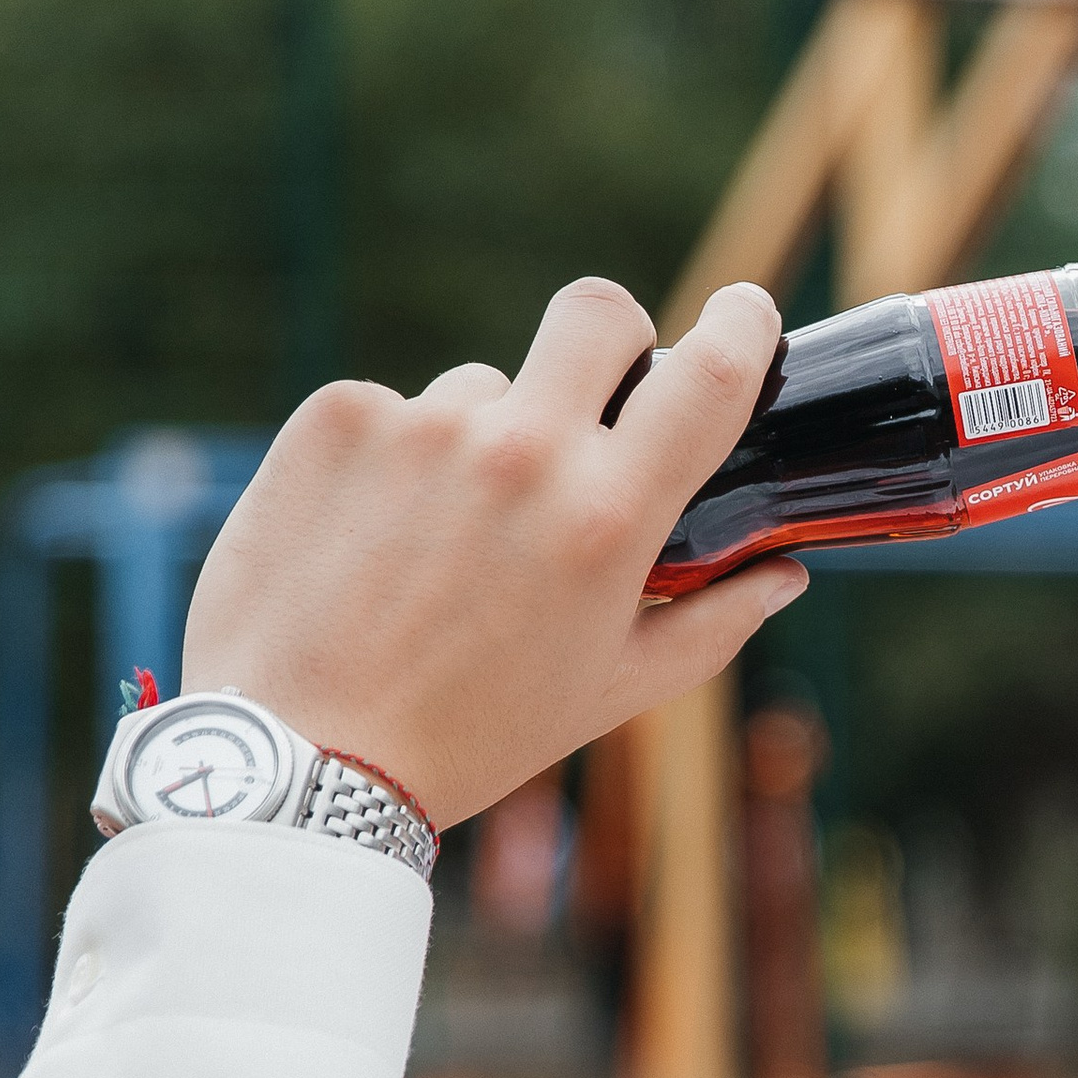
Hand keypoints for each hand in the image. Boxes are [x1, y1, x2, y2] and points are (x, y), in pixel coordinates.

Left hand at [183, 278, 806, 829]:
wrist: (295, 764)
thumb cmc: (468, 739)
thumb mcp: (610, 692)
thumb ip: (711, 622)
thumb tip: (782, 575)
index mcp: (607, 518)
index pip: (709, 375)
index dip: (742, 328)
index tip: (744, 314)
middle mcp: (520, 453)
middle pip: (596, 313)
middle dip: (611, 341)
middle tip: (589, 402)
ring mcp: (421, 426)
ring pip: (481, 387)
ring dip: (479, 441)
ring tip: (435, 546)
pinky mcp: (335, 420)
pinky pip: (388, 409)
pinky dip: (389, 461)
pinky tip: (366, 543)